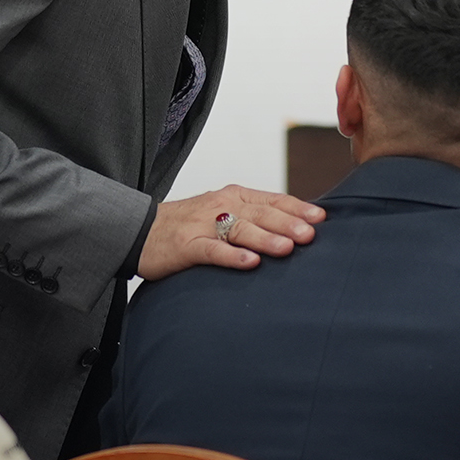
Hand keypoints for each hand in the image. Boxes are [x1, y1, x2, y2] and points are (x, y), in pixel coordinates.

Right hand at [138, 183, 323, 278]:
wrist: (138, 230)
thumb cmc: (188, 226)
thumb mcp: (222, 213)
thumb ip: (253, 218)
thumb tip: (297, 229)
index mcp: (233, 196)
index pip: (271, 200)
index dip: (296, 208)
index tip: (321, 218)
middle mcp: (220, 206)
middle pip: (259, 213)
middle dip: (287, 223)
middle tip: (311, 234)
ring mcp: (201, 225)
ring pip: (238, 229)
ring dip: (264, 238)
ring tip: (288, 247)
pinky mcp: (185, 246)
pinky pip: (211, 250)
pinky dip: (231, 256)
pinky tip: (249, 263)